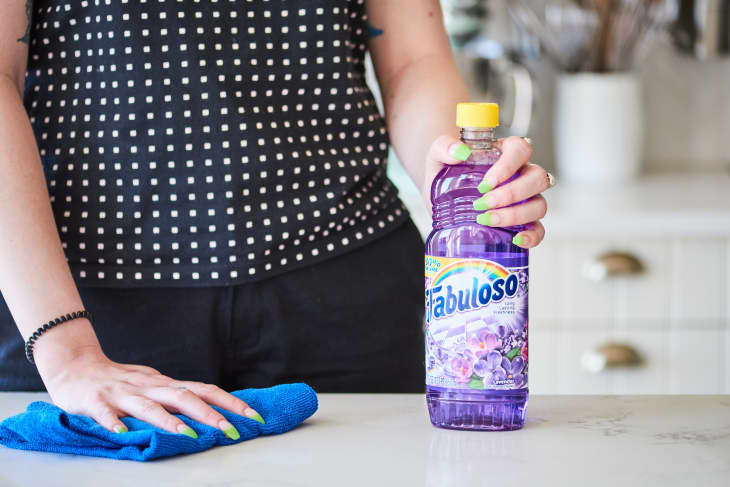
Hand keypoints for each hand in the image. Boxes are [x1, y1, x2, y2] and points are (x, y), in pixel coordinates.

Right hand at [42, 348, 263, 438]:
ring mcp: (122, 394)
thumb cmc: (120, 381)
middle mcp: (149, 387)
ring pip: (149, 406)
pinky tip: (122, 434)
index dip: (230, 402)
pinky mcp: (95, 402)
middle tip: (232, 431)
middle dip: (210, 415)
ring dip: (169, 421)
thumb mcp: (154, 386)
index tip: (254, 416)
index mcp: (165, 385)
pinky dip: (114, 424)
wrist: (75, 367)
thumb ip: (177, 396)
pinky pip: (105, 414)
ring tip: (189, 435)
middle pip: (184, 397)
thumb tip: (212, 408)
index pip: (205, 390)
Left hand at [423, 135, 548, 247]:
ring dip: (516, 215)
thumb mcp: (437, 157)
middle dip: (511, 193)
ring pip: (539, 204)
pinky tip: (516, 239)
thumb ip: (443, 147)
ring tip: (487, 220)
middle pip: (537, 178)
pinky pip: (539, 230)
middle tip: (482, 203)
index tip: (485, 183)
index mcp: (505, 154)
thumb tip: (460, 152)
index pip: (521, 149)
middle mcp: (521, 175)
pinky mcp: (523, 224)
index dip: (508, 165)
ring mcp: (526, 200)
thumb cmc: (445, 176)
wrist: (439, 202)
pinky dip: (532, 236)